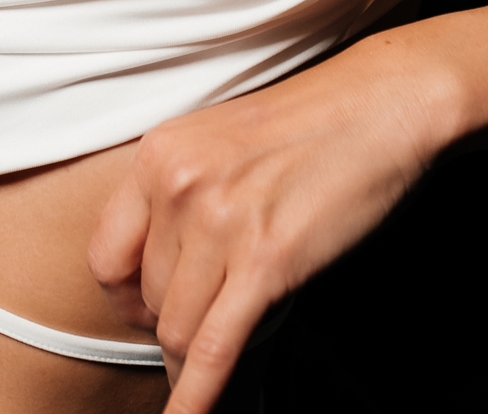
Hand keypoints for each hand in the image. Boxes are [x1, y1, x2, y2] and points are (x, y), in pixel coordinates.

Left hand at [88, 43, 443, 412]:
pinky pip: (214, 349)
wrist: (381, 103)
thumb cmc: (312, 122)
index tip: (148, 308)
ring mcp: (219, 223)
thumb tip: (163, 269)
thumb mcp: (220, 140)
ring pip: (177, 330)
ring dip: (197, 353)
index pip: (106, 256)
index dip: (126, 297)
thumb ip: (182, 193)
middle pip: (146, 300)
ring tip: (228, 341)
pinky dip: (198, 395)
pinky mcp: (265, 261)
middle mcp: (178, 184)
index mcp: (160, 153)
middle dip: (175, 320)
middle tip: (213, 313)